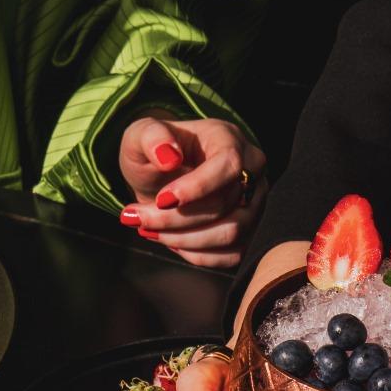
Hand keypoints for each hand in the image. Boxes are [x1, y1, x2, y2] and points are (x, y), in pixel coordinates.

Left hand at [117, 115, 266, 268]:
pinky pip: (230, 255)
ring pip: (230, 233)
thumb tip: (168, 156)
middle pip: (224, 204)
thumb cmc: (154, 153)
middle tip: (135, 218)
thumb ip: (151, 137)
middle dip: (174, 218)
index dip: (197, 187)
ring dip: (183, 239)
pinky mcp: (249, 232)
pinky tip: (170, 240)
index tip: (161, 200)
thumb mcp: (141, 135)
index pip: (228, 165)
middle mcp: (251, 170)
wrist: (163, 177)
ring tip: (148, 230)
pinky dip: (195, 254)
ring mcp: (255, 203)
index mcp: (228, 139)